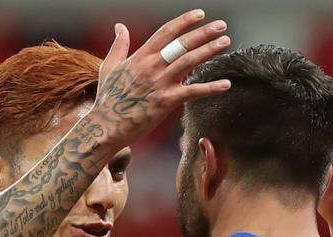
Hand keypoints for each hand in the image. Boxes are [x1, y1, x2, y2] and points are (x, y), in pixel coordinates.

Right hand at [92, 9, 232, 146]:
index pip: (166, 32)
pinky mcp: (166, 102)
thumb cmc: (108, 99)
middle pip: (182, 44)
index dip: (184, 21)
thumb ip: (119, 45)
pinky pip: (192, 92)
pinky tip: (226, 84)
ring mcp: (160, 83)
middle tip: (221, 26)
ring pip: (189, 62)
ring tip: (225, 42)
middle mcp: (152, 66)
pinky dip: (211, 88)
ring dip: (209, 51)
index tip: (200, 14)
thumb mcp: (109, 66)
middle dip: (203, 33)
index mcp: (141, 57)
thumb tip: (119, 27)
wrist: (106, 126)